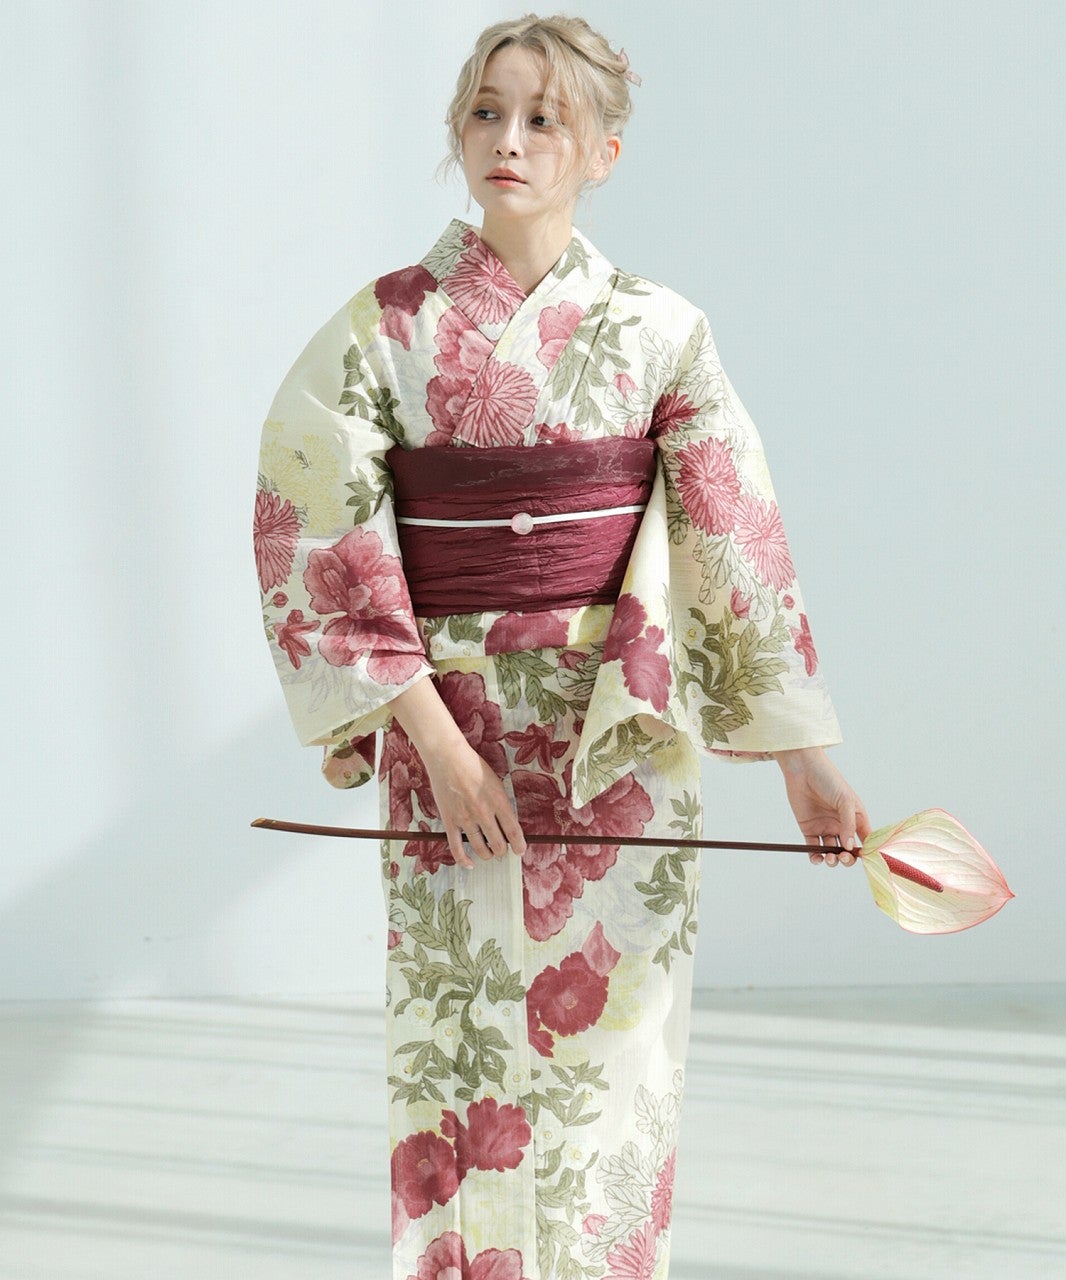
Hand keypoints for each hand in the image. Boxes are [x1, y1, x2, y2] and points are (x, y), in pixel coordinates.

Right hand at [421, 739, 525, 868]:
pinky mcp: (450, 821)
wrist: (448, 758)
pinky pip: (457, 848)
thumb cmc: (473, 766)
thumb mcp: (495, 782)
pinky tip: (470, 864)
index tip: (520, 850)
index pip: (514, 831)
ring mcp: (466, 819)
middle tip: (502, 849)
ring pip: (481, 849)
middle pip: (498, 844)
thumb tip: (506, 823)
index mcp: (499, 801)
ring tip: (489, 853)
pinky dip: (464, 860)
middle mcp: (484, 813)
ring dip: (487, 855)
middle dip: (502, 851)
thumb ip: (500, 803)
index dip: (519, 845)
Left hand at [774, 747, 870, 867]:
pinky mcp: (809, 829)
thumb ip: (849, 824)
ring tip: (830, 857)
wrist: (803, 769)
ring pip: (832, 852)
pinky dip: (815, 857)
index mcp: (856, 818)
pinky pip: (813, 848)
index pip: (865, 840)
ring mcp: (825, 827)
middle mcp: (841, 825)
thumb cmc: (829, 780)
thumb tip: (850, 847)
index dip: (867, 851)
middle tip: (843, 856)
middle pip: (848, 850)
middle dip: (848, 858)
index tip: (865, 858)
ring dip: (833, 860)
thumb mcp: (845, 800)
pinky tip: (817, 858)